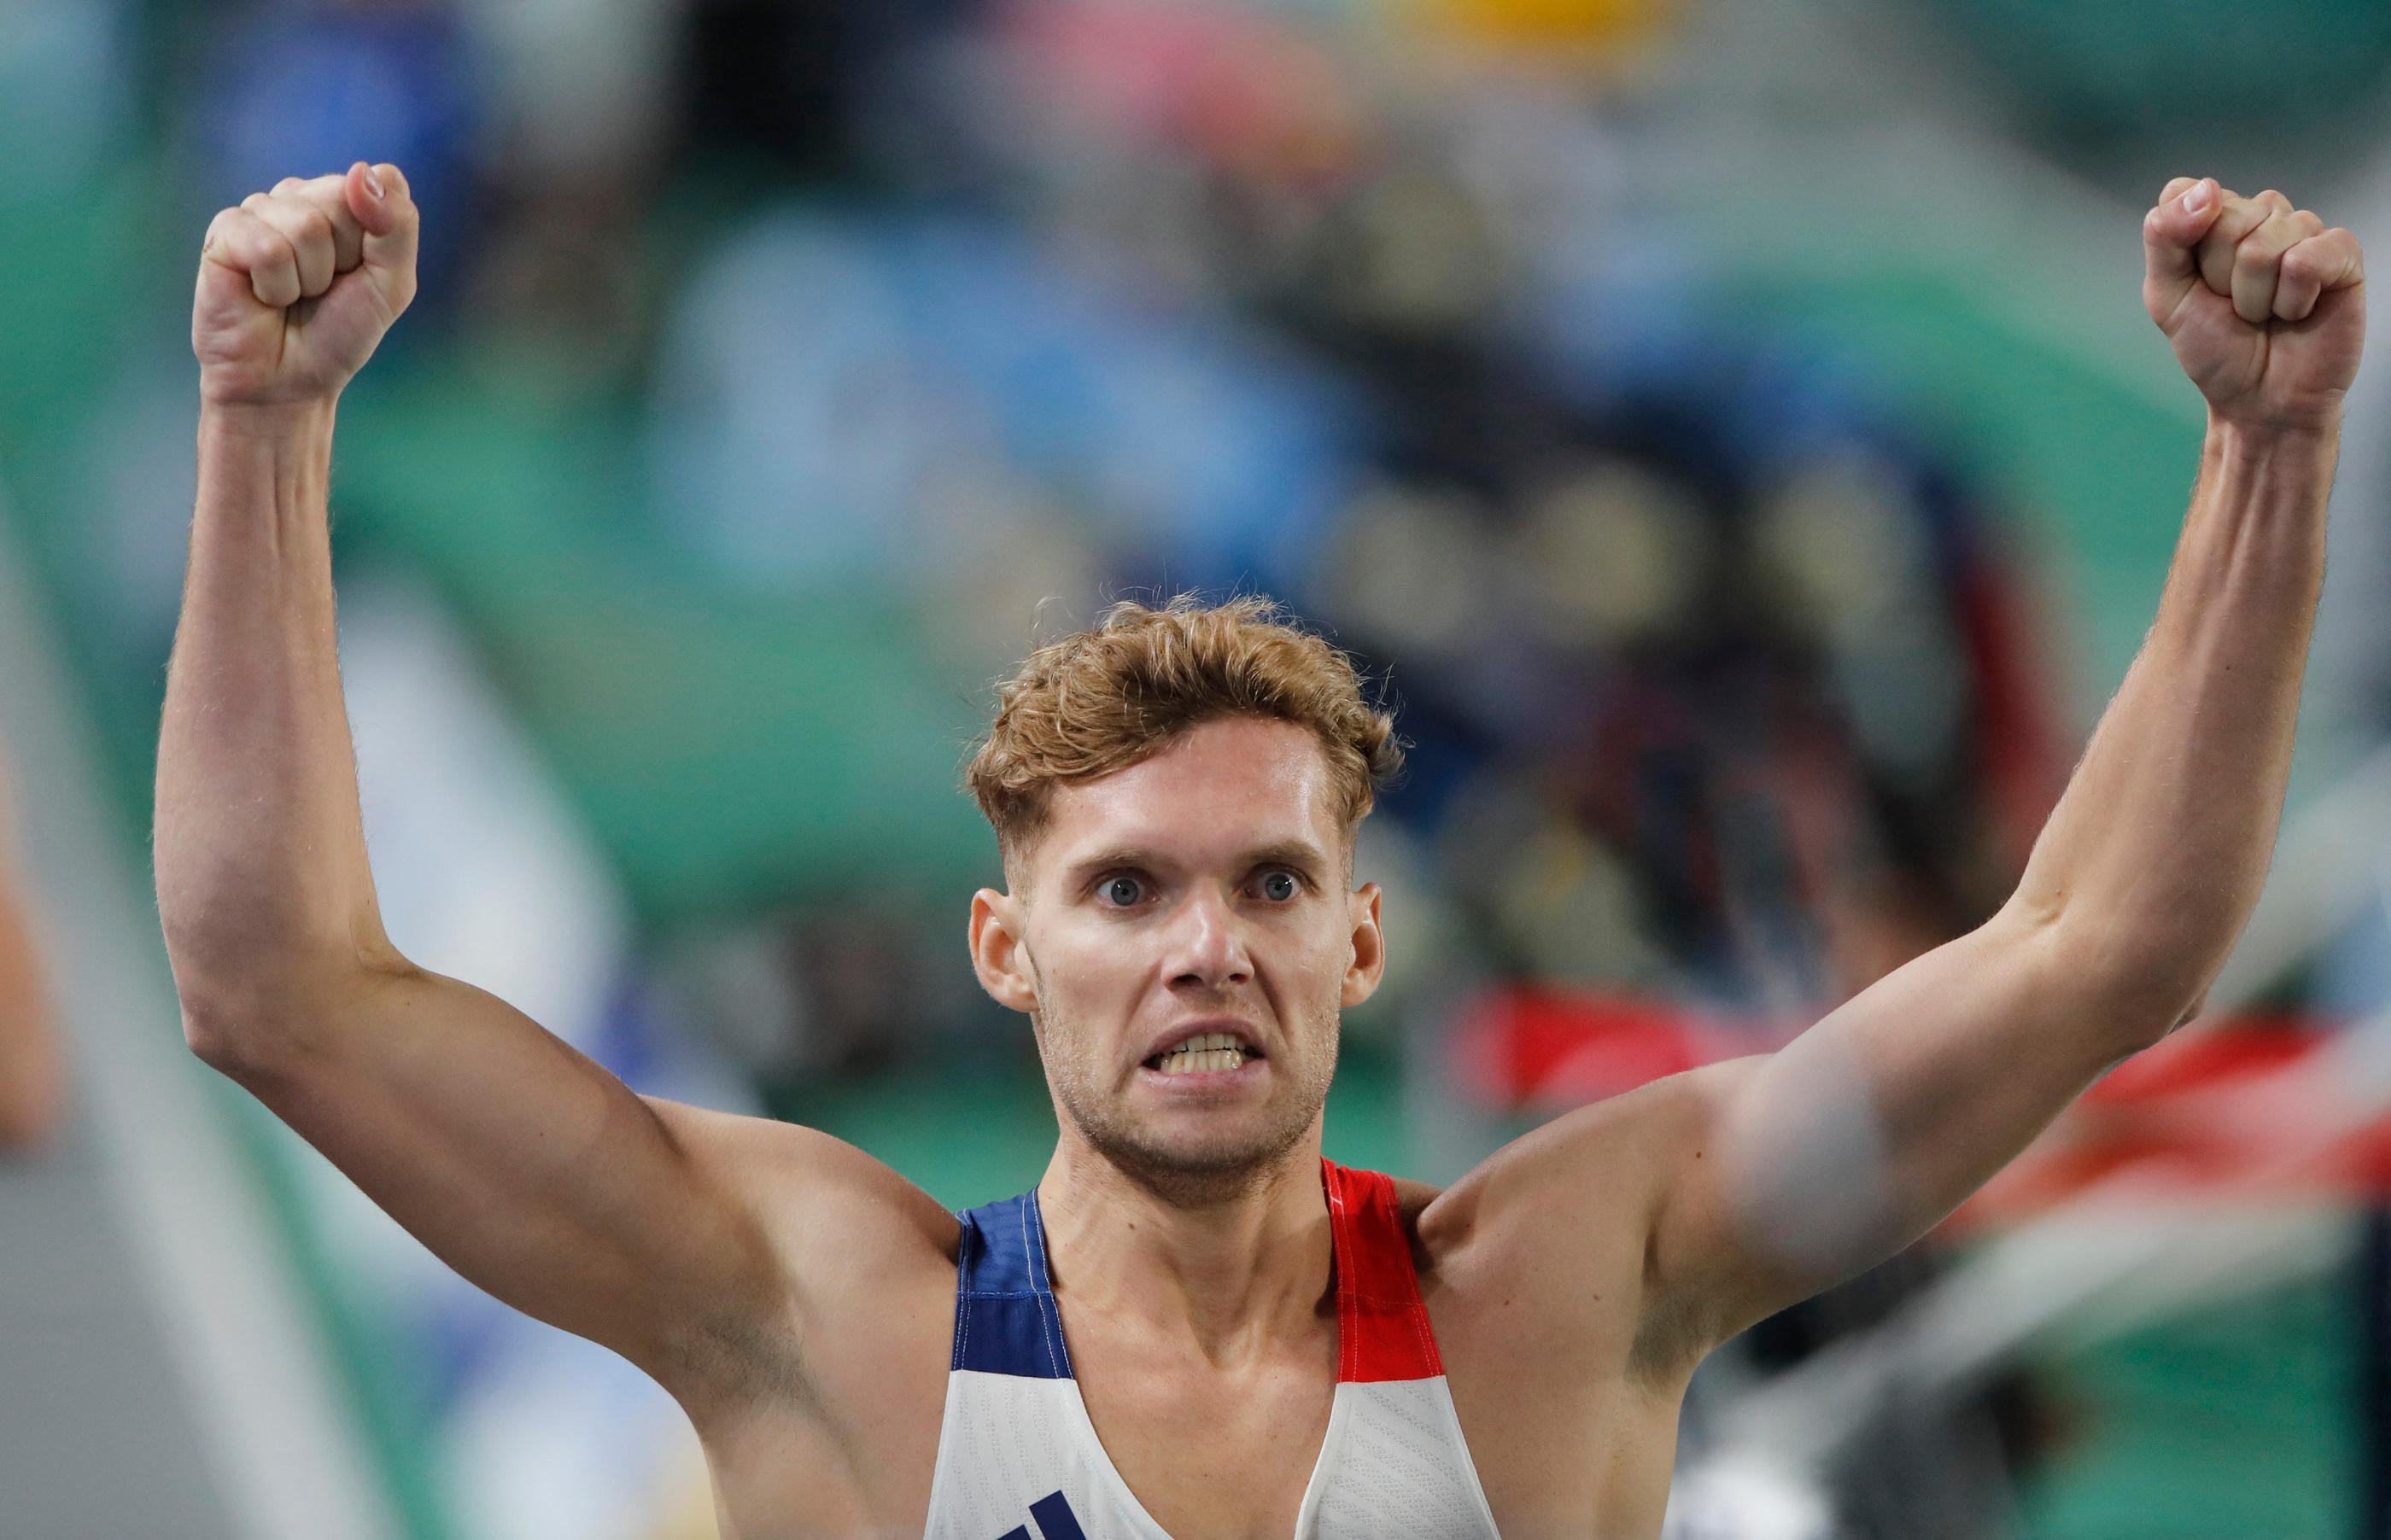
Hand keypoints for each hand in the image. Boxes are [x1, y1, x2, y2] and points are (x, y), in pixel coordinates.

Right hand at [193, 162, 418, 409]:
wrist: (289, 381)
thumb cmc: (339, 332)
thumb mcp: (392, 284)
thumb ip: (397, 225)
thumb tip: (366, 170)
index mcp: (344, 202)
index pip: (376, 189)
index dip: (374, 246)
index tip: (357, 276)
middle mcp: (300, 197)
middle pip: (340, 200)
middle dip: (342, 260)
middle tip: (322, 290)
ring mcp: (260, 211)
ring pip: (304, 225)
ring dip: (308, 278)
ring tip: (292, 296)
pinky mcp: (224, 232)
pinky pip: (266, 247)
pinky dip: (275, 286)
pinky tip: (262, 297)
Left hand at [2144, 178, 2364, 431]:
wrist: (2259, 400)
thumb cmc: (2217, 350)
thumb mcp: (2167, 297)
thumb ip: (2164, 237)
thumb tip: (2205, 189)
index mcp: (2214, 220)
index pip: (2185, 193)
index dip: (2183, 245)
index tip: (2195, 283)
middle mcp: (2261, 216)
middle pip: (2225, 219)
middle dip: (2219, 278)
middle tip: (2234, 308)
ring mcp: (2303, 230)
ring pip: (2264, 245)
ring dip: (2255, 298)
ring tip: (2266, 314)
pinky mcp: (2341, 253)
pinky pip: (2307, 260)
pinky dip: (2292, 301)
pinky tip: (2297, 313)